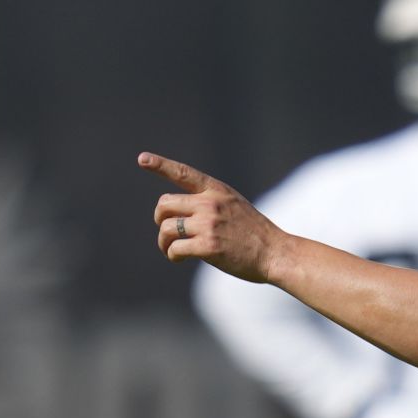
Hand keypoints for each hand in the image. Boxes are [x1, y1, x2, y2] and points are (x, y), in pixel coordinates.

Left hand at [138, 152, 286, 283]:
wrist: (275, 252)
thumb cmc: (255, 233)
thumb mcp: (235, 205)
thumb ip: (210, 203)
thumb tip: (179, 214)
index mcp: (217, 190)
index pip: (183, 173)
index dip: (160, 165)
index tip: (142, 159)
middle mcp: (210, 204)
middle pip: (164, 205)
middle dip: (160, 219)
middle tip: (168, 233)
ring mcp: (208, 225)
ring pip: (166, 228)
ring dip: (163, 242)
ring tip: (172, 250)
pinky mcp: (207, 246)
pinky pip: (175, 249)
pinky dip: (172, 255)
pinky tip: (180, 259)